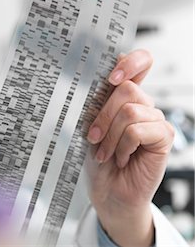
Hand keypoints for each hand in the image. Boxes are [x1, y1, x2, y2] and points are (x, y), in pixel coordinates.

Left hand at [86, 49, 173, 246]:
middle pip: (128, 89)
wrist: (105, 190)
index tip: (111, 78)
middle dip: (103, 115)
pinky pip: (139, 129)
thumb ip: (97, 101)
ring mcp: (154, 120)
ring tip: (105, 152)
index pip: (140, 62)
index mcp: (125, 96)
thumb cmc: (95, 158)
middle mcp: (142, 105)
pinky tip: (121, 157)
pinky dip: (123, 145)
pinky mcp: (164, 138)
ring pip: (130, 111)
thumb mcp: (89, 125)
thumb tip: (93, 77)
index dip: (130, 62)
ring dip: (110, 136)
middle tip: (93, 137)